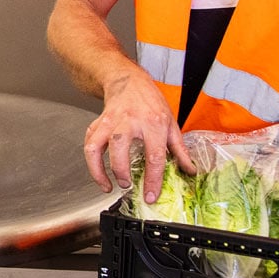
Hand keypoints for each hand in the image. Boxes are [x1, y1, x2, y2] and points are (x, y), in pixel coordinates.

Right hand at [83, 66, 193, 200]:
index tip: (150, 196)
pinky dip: (91, 162)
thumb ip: (179, 149)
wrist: (128, 81)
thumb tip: (189, 170)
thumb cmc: (150, 102)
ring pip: (97, 145)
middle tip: (126, 185)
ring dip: (99, 169)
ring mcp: (110, 121)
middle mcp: (130, 121)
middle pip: (120, 146)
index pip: (154, 156)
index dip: (152, 179)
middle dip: (121, 171)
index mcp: (153, 123)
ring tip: (108, 185)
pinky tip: (99, 172)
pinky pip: (89, 144)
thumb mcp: (171, 123)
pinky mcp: (98, 124)